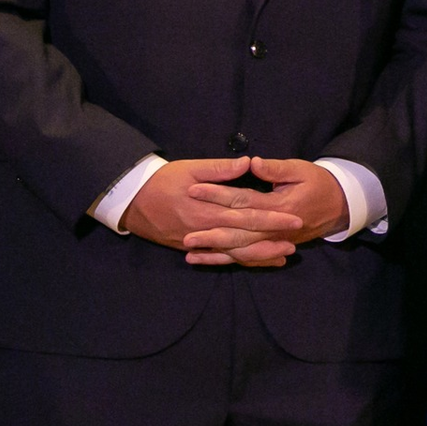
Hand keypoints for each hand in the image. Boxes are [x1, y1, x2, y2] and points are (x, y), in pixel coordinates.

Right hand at [120, 156, 303, 265]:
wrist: (131, 200)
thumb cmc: (163, 180)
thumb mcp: (190, 169)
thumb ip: (220, 169)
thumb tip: (248, 162)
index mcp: (208, 209)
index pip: (247, 215)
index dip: (272, 218)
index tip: (294, 218)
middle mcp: (205, 230)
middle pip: (244, 239)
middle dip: (270, 241)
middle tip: (295, 243)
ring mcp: (198, 242)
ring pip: (233, 253)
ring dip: (259, 255)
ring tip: (282, 256)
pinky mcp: (191, 248)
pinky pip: (219, 258)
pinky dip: (239, 261)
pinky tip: (256, 262)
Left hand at [179, 156, 350, 266]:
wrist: (338, 206)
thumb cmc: (318, 183)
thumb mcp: (300, 170)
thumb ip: (276, 169)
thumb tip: (252, 162)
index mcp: (279, 205)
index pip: (243, 201)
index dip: (218, 194)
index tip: (194, 190)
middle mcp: (274, 228)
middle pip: (238, 231)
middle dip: (210, 232)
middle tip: (185, 232)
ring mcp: (273, 241)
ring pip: (241, 250)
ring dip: (215, 251)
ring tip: (190, 250)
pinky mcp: (272, 247)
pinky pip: (247, 258)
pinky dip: (225, 260)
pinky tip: (206, 260)